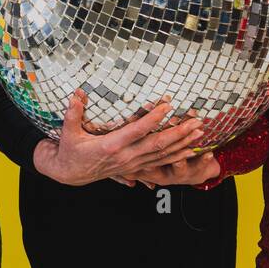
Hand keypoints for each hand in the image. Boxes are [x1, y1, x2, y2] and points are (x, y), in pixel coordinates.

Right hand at [32, 90, 206, 187]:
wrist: (71, 173)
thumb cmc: (71, 150)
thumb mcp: (68, 132)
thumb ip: (73, 113)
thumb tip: (76, 94)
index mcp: (112, 146)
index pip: (138, 130)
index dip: (153, 118)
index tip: (168, 105)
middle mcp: (126, 157)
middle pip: (158, 144)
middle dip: (179, 132)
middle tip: (196, 121)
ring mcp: (133, 165)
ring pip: (163, 155)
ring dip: (183, 144)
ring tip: (200, 132)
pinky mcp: (136, 169)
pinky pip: (161, 164)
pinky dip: (177, 157)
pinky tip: (191, 150)